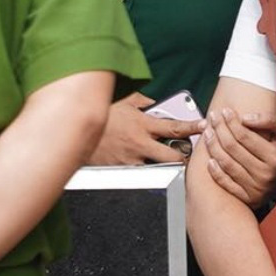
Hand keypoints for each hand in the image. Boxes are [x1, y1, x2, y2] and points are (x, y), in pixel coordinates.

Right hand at [88, 92, 203, 165]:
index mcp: (143, 125)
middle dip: (184, 157)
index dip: (192, 127)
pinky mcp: (119, 170)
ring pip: (157, 169)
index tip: (204, 125)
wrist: (72, 127)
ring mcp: (129, 160)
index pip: (174, 127)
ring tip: (167, 162)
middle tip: (188, 154)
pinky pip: (138, 174)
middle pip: (172, 156)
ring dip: (165, 166)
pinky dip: (144, 171)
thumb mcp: (124, 101)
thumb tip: (155, 103)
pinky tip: (144, 166)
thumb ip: (143, 102)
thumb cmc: (100, 113)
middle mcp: (139, 144)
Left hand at [203, 108, 275, 207]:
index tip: (225, 112)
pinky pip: (226, 183)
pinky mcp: (247, 197)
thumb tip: (246, 118)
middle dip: (220, 130)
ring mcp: (256, 187)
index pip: (245, 136)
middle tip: (213, 119)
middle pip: (233, 148)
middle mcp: (265, 173)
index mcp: (275, 156)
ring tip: (208, 133)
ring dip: (213, 147)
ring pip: (227, 164)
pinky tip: (209, 160)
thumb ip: (269, 122)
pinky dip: (215, 171)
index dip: (232, 122)